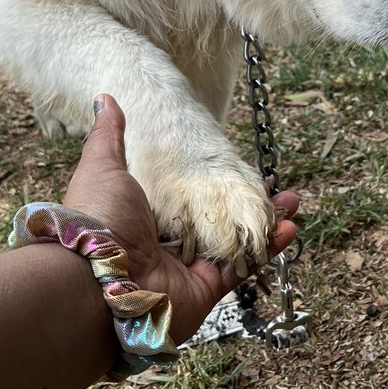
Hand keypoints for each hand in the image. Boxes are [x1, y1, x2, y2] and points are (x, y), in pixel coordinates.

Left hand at [64, 94, 298, 344]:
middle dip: (251, 208)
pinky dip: (267, 252)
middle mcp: (168, 244)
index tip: (243, 171)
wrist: (95, 278)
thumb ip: (110, 137)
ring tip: (292, 207)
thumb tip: (105, 98)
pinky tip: (288, 230)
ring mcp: (187, 269)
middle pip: (219, 223)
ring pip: (237, 246)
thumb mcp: (103, 167)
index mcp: (147, 215)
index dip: (217, 186)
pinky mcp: (203, 291)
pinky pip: (241, 270)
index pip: (190, 198)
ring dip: (267, 228)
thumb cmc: (98, 219)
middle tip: (278, 191)